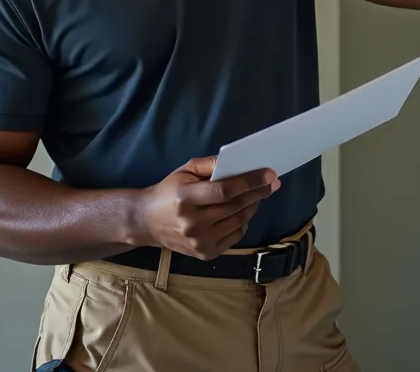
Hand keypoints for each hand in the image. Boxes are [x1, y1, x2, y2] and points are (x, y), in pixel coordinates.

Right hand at [133, 156, 279, 259]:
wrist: (147, 222)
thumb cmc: (169, 192)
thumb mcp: (184, 171)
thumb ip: (210, 165)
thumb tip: (239, 164)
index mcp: (185, 198)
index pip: (225, 190)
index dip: (250, 182)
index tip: (270, 174)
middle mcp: (193, 223)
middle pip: (236, 206)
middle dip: (258, 192)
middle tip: (272, 183)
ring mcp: (199, 242)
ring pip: (239, 222)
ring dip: (252, 207)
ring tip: (257, 195)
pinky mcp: (205, 254)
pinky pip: (235, 236)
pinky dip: (242, 223)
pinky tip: (241, 213)